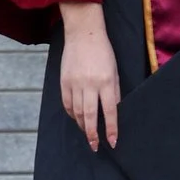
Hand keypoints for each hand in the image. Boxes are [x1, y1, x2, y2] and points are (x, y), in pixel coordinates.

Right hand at [58, 0, 119, 149]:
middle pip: (89, 116)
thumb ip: (114, 92)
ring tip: (87, 133)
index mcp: (106, 81)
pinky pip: (66, 103)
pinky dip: (71, 113)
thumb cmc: (103, 52)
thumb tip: (113, 113)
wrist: (84, 33)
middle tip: (95, 146)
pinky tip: (75, 118)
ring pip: (76, 112)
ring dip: (82, 126)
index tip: (112, 142)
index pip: (110, 111)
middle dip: (92, 134)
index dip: (111, 129)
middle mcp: (90, 84)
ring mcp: (75, 82)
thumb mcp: (115, 71)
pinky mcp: (64, 81)